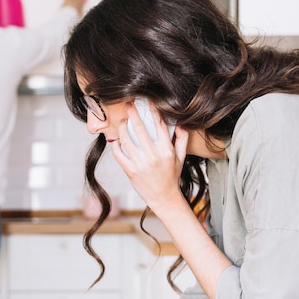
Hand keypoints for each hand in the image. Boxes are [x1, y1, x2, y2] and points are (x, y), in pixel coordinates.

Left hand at [112, 102, 187, 216]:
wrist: (164, 197)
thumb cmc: (172, 176)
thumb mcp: (181, 158)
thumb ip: (182, 140)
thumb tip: (180, 124)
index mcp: (166, 150)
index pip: (159, 125)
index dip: (152, 111)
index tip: (147, 101)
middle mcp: (153, 155)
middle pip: (140, 129)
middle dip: (133, 113)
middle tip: (128, 104)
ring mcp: (140, 163)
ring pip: (126, 140)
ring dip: (122, 128)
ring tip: (121, 121)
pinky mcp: (130, 171)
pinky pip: (119, 154)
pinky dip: (116, 146)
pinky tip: (116, 140)